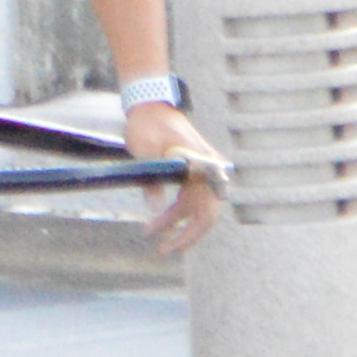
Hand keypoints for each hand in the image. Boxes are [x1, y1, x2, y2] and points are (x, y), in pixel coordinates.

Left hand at [131, 97, 226, 257]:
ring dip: (178, 225)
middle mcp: (209, 169)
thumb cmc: (148, 124)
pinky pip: (192, 200)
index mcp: (202, 164)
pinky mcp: (195, 173)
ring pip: (197, 208)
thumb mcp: (146, 151)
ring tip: (155, 237)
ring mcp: (204, 171)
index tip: (171, 245)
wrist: (151, 106)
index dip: (190, 231)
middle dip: (186, 235)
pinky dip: (179, 214)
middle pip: (205, 214)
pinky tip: (162, 223)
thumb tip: (156, 209)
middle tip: (164, 251)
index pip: (205, 208)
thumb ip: (152, 180)